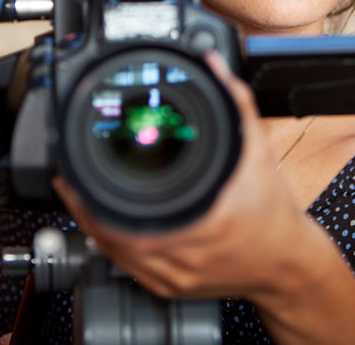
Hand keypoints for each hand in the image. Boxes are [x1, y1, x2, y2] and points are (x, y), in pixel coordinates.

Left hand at [52, 50, 316, 300]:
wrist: (288, 263)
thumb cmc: (274, 212)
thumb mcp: (257, 151)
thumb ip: (235, 103)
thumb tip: (214, 65)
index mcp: (202, 225)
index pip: (127, 222)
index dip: (91, 202)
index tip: (73, 177)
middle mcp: (184, 258)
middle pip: (111, 240)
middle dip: (82, 208)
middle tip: (66, 180)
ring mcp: (175, 279)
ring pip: (115, 257)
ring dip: (92, 226)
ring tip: (77, 196)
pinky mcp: (172, 289)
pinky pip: (128, 270)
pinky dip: (111, 245)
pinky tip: (102, 225)